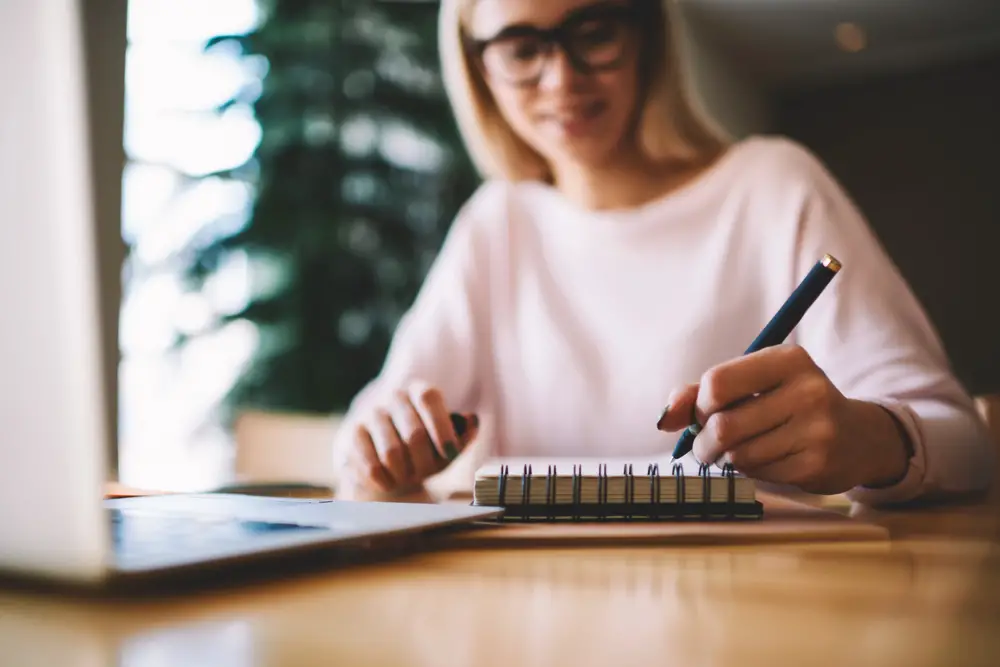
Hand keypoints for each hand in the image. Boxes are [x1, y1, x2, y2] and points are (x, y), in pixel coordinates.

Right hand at [336, 380, 478, 496]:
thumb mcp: (445, 444)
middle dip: (424, 462)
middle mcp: (393, 396)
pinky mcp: (351, 435)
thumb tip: (473, 421)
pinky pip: (372, 466)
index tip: (450, 452)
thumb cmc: (422, 451)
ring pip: (392, 453)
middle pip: (414, 434)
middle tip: (425, 473)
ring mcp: (370, 414)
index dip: (441, 426)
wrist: (382, 463)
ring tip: (406, 476)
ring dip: (404, 474)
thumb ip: (463, 434)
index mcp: (419, 391)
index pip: (429, 398)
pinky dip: (385, 481)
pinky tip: (388, 480)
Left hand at [656, 345, 910, 494]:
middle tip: (705, 447)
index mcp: (787, 359)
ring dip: (726, 459)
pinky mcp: (818, 464)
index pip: (717, 383)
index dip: (699, 405)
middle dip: (703, 442)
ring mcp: (817, 429)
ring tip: (736, 453)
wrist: (857, 436)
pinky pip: (759, 474)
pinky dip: (749, 472)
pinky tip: (765, 461)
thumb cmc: (788, 404)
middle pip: (724, 426)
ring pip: (738, 455)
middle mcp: (807, 389)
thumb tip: (665, 419)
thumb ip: (700, 394)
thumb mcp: (752, 384)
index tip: (704, 413)